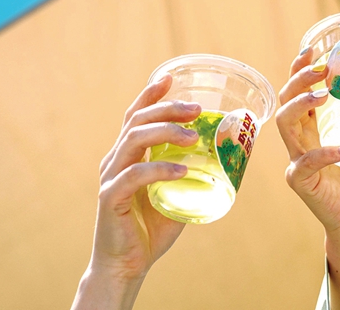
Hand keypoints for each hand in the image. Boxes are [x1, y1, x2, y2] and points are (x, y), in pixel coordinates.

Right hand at [72, 74, 201, 309]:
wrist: (129, 263)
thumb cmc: (153, 225)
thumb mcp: (177, 190)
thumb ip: (193, 171)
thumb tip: (228, 153)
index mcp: (128, 154)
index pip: (136, 115)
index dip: (151, 94)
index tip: (170, 77)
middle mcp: (116, 160)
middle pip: (137, 121)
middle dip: (166, 108)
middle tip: (196, 107)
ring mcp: (111, 178)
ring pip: (133, 141)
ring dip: (165, 132)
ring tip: (192, 135)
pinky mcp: (111, 199)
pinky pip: (134, 177)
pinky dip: (159, 169)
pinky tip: (182, 170)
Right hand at [276, 48, 339, 309]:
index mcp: (315, 123)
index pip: (298, 88)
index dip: (300, 67)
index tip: (313, 49)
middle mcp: (301, 136)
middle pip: (285, 99)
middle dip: (299, 78)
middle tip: (320, 68)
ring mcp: (297, 157)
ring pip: (284, 122)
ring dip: (302, 104)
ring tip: (325, 95)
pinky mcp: (301, 180)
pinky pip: (306, 162)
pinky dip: (327, 153)